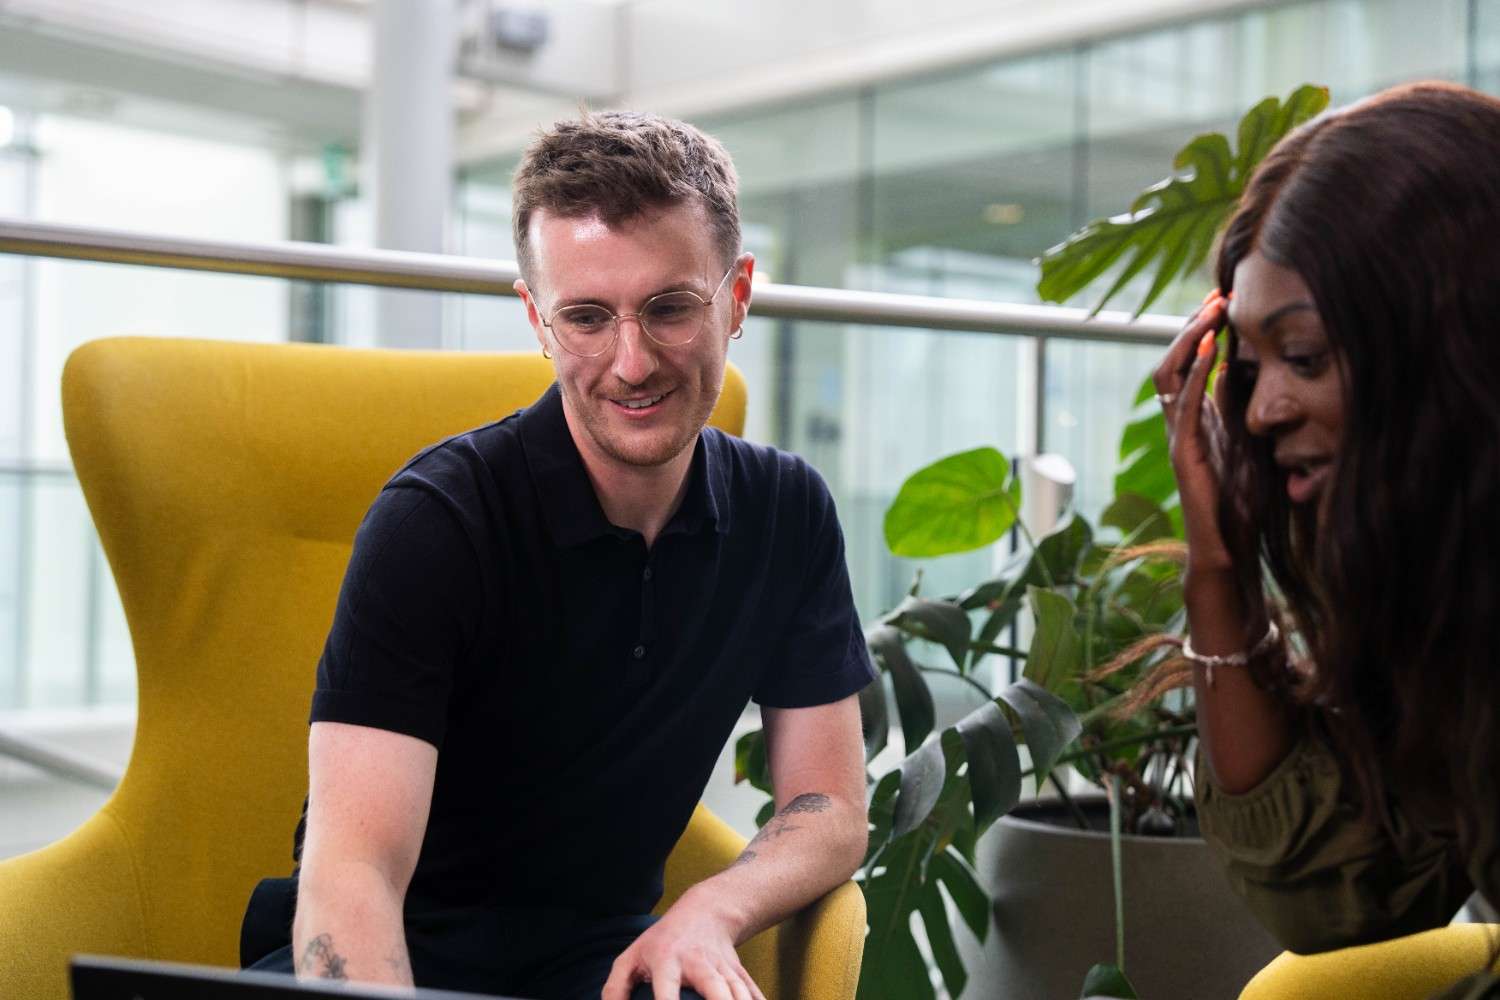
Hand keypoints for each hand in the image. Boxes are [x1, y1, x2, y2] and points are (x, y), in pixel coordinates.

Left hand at [601, 889, 764, 999]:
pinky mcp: (740, 974)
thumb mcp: (631, 957)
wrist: (705, 912)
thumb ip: (615, 988)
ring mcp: (723, 968)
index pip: (667, 988)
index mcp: (668, 960)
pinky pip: (754, 993)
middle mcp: (699, 964)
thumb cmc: (661, 941)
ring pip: (739, 991)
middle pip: (715, 987)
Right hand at [1152, 292, 1232, 573]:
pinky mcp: (1183, 451)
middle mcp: (1181, 423)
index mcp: (1197, 419)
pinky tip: (1208, 346)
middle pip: (1173, 361)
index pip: (1190, 363)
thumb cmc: (1242, 504)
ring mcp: (1178, 436)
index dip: (1203, 329)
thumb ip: (1239, 408)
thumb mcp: (1248, 443)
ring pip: (1169, 374)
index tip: (1225, 297)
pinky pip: (1183, 403)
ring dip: (1189, 338)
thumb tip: (1238, 367)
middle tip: (1217, 292)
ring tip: (1211, 309)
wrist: (1229, 548)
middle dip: (1193, 323)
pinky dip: (1193, 372)